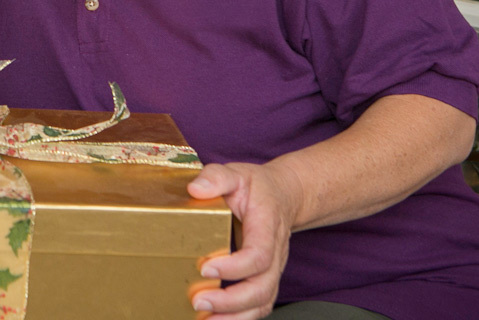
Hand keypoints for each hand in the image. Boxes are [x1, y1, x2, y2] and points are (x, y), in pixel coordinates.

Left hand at [186, 161, 303, 319]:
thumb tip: (196, 189)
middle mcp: (274, 254)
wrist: (282, 196)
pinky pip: (257, 306)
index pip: (259, 255)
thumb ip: (217, 177)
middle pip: (262, 288)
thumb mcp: (236, 173)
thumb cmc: (256, 187)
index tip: (205, 267)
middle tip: (199, 302)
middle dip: (231, 301)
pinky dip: (238, 318)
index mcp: (267, 228)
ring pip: (262, 303)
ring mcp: (271, 270)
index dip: (235, 267)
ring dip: (234, 316)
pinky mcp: (263, 279)